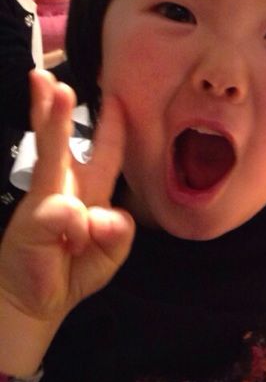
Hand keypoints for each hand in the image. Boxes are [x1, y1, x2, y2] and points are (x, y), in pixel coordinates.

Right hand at [0, 70, 133, 374]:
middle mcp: (64, 187)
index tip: (114, 94)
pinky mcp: (33, 218)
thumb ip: (117, 233)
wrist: (33, 304)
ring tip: (54, 90)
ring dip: (55, 122)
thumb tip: (103, 216)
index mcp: (89, 190)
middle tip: (56, 78)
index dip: (111, 123)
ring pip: (53, 154)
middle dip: (59, 107)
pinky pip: (68, 212)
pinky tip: (68, 247)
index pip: (103, 151)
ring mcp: (45, 199)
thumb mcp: (109, 254)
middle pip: (62, 140)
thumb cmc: (73, 272)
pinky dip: (77, 231)